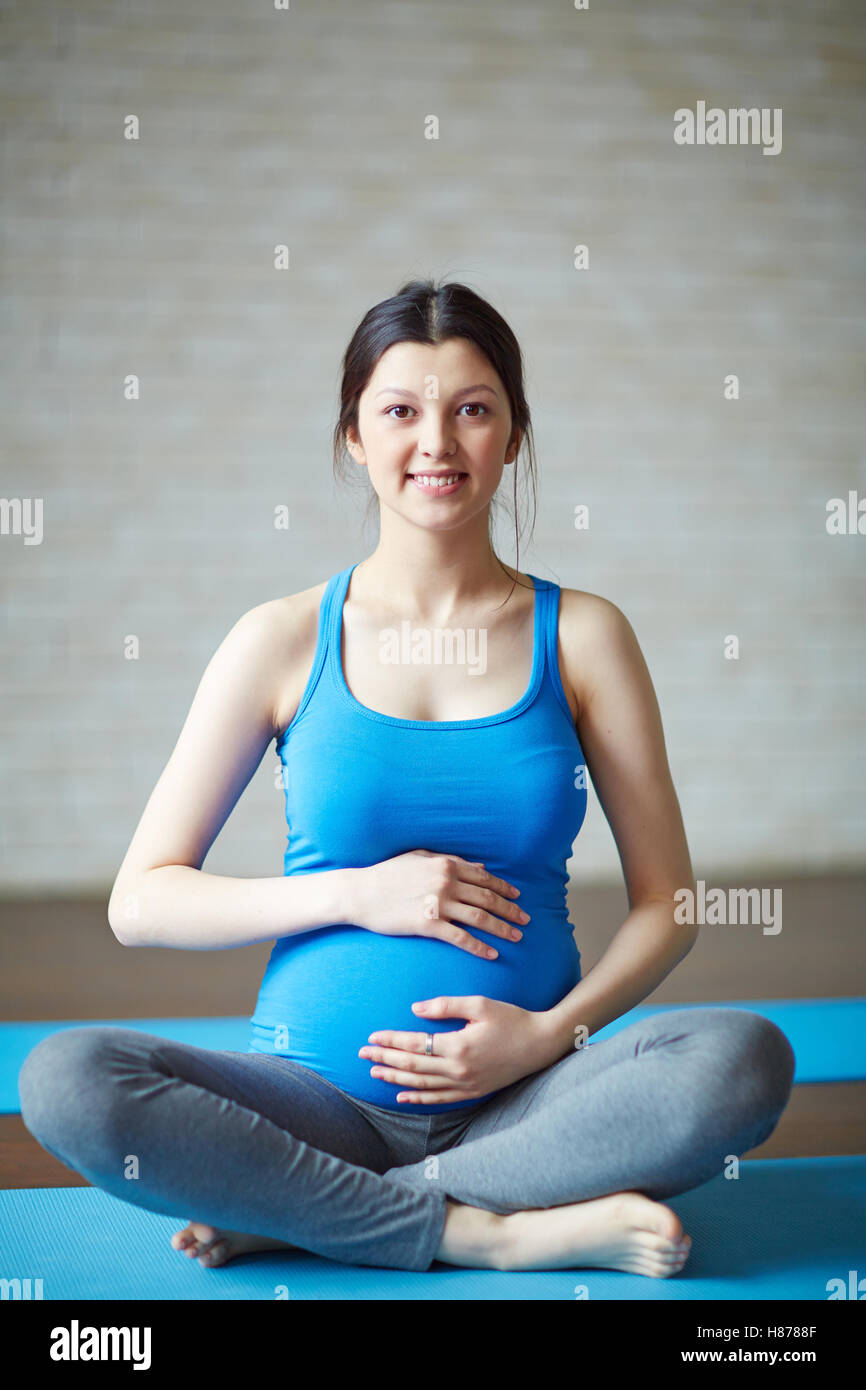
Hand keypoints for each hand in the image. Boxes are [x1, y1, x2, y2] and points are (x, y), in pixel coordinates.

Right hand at [350, 851, 529, 959]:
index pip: (484, 878)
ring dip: (502, 928)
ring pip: (480, 918)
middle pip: (488, 898)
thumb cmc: (387, 874)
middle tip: (526, 920)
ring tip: (516, 937)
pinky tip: (491, 953)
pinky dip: (479, 946)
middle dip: (510, 910)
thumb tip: (478, 867)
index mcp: (446, 865)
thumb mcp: (419, 858)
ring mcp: (438, 904)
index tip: (518, 897)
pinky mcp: (428, 924)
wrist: (360, 893)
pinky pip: (460, 937)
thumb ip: (449, 860)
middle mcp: (446, 883)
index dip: (504, 888)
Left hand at [358, 996, 554, 1103]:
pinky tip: (402, 1095)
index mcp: (458, 1046)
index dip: (390, 1041)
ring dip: (395, 1079)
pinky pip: (439, 1099)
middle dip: (385, 1060)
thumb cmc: (512, 1019)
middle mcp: (458, 1070)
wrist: (541, 1044)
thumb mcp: (480, 1004)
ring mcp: (465, 1085)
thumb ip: (446, 1006)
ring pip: (422, 1085)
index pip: (414, 1045)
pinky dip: (418, 1097)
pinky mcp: (473, 1091)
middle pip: (412, 1066)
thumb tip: (415, 1009)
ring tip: (374, 1073)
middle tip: (362, 1055)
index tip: (371, 1037)